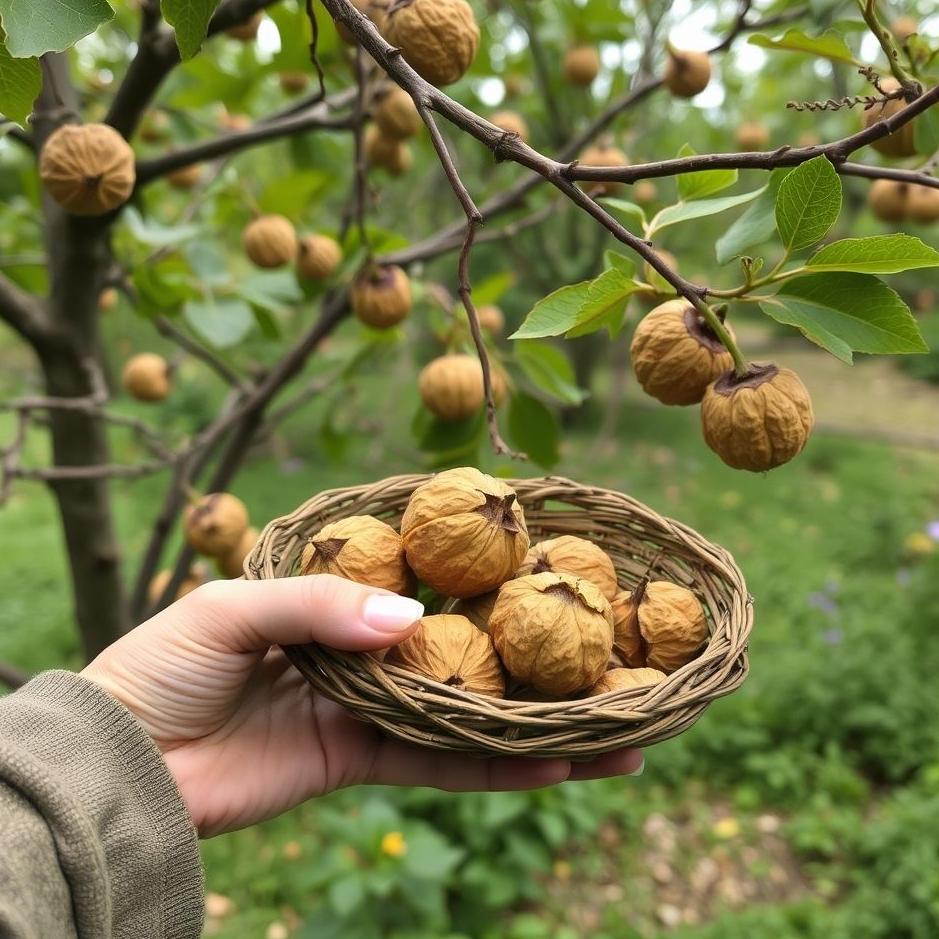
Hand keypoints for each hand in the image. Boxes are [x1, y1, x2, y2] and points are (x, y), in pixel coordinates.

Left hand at [83, 575, 643, 835]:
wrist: (118, 760)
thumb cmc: (161, 664)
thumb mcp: (232, 608)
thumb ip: (322, 606)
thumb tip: (412, 621)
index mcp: (331, 595)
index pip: (420, 578)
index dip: (478, 572)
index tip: (544, 563)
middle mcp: (361, 647)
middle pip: (459, 645)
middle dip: (527, 649)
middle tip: (602, 647)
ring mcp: (367, 706)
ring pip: (464, 708)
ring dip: (535, 718)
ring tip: (614, 722)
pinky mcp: (359, 761)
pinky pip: (438, 762)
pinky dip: (495, 766)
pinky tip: (558, 761)